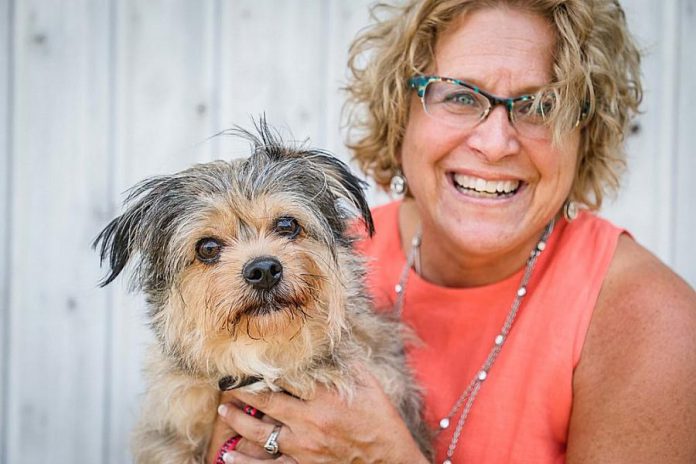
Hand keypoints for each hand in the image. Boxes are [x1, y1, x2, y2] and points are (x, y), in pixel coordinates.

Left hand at [216, 366, 428, 463]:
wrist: (390, 461)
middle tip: (227, 382)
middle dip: (243, 391)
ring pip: (260, 432)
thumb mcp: (369, 385)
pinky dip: (245, 462)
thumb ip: (347, 364)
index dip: (264, 367)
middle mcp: (310, 420)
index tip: (249, 360)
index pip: (286, 376)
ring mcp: (304, 447)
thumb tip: (332, 343)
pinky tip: (228, 456)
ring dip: (238, 421)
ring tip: (225, 410)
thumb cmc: (381, 420)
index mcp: (325, 396)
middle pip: (267, 401)